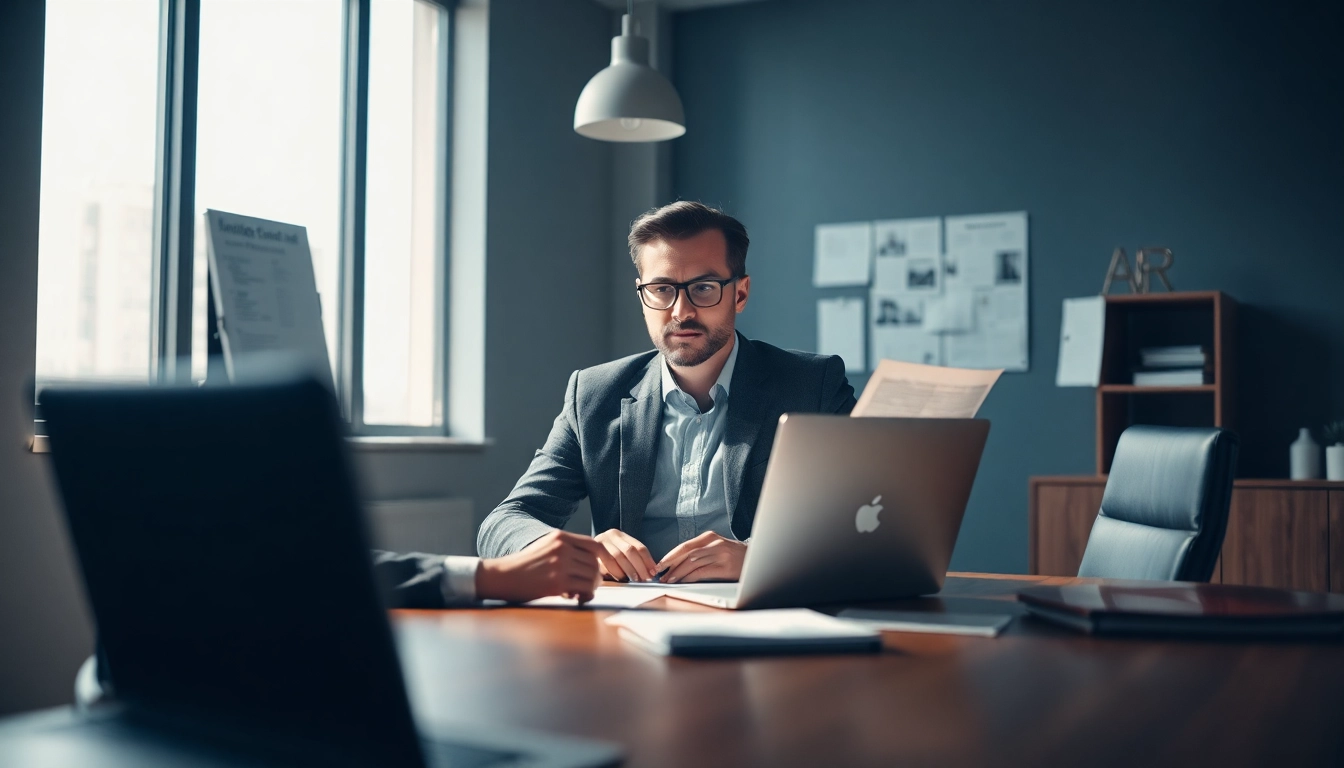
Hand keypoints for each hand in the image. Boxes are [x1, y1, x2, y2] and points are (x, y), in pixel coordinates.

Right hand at [475, 530, 603, 602]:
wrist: (503, 576)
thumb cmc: (524, 565)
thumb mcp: (545, 546)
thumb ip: (566, 548)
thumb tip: (591, 560)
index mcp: (561, 537)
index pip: (594, 544)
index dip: (604, 557)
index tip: (604, 568)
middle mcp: (562, 548)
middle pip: (595, 562)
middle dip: (596, 576)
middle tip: (589, 585)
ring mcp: (560, 565)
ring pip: (592, 576)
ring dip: (591, 587)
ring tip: (581, 592)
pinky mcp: (557, 583)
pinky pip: (585, 589)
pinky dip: (585, 596)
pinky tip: (577, 598)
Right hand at [593, 528, 657, 581]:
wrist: (582, 552)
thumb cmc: (606, 557)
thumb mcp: (620, 553)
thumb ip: (633, 558)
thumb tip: (651, 572)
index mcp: (620, 535)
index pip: (639, 547)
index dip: (648, 561)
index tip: (653, 573)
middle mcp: (610, 535)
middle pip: (630, 551)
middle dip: (640, 567)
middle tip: (645, 579)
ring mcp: (600, 542)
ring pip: (618, 557)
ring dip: (629, 570)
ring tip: (635, 580)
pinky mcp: (592, 552)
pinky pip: (606, 563)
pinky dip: (616, 572)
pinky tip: (621, 579)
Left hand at [657, 532, 746, 582]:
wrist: (756, 559)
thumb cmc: (734, 555)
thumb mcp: (717, 547)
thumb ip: (701, 551)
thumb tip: (678, 563)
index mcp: (710, 537)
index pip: (685, 546)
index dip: (670, 555)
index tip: (660, 564)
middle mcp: (715, 543)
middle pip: (686, 554)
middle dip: (670, 565)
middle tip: (660, 574)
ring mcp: (721, 555)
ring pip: (692, 563)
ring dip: (678, 573)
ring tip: (668, 580)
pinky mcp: (725, 568)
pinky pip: (702, 572)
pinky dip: (689, 578)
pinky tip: (683, 582)